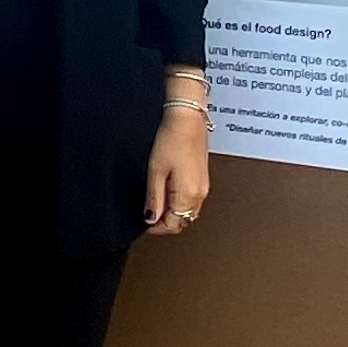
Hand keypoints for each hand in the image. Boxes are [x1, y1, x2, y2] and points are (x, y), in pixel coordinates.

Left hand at [143, 104, 210, 235]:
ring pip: (188, 212)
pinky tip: (168, 191)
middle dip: (165, 222)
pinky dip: (179, 202)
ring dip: (172, 212)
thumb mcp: (155, 171)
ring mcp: (203, 187)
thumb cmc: (172, 139)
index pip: (173, 225)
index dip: (156, 227)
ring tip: (156, 201)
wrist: (187, 119)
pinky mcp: (203, 179)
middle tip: (148, 213)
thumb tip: (150, 218)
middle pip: (182, 220)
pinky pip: (192, 200)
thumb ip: (154, 198)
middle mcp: (200, 194)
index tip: (144, 222)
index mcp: (188, 195)